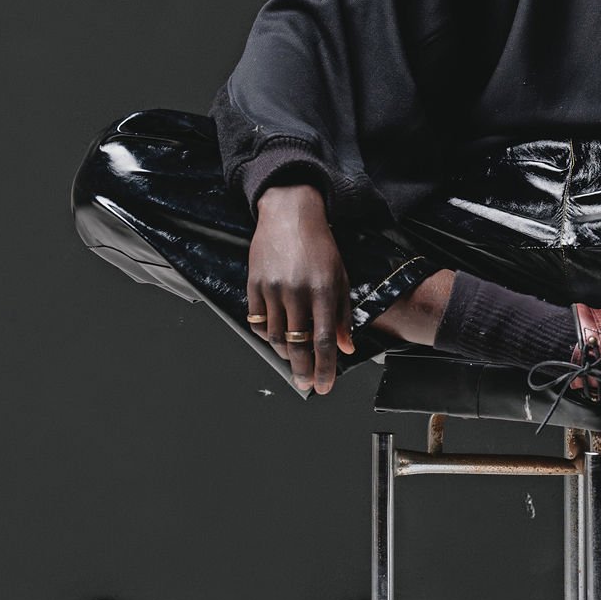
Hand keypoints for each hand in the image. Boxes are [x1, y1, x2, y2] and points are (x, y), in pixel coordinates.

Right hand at [248, 183, 355, 395]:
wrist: (290, 213)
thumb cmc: (320, 245)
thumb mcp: (341, 276)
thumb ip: (343, 314)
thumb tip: (346, 347)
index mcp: (324, 290)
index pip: (324, 340)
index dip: (325, 367)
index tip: (324, 385)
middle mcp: (297, 291)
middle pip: (297, 344)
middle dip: (303, 370)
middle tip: (306, 384)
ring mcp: (272, 288)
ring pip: (276, 336)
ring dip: (285, 354)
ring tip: (294, 361)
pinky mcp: (254, 284)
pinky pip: (258, 320)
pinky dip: (267, 335)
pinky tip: (276, 339)